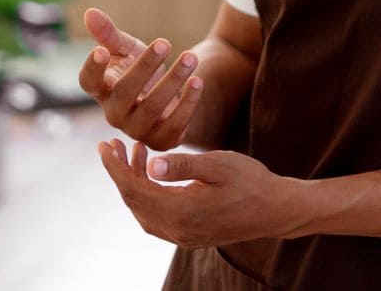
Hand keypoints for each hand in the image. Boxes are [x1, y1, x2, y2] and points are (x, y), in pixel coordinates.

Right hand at [77, 8, 203, 149]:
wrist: (169, 99)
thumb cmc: (140, 71)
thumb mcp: (127, 50)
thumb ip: (109, 34)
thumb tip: (89, 12)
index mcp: (102, 90)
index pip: (88, 82)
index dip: (92, 69)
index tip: (100, 50)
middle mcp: (115, 113)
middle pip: (125, 93)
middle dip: (145, 67)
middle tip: (165, 42)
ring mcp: (137, 130)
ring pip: (152, 108)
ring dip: (173, 81)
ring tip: (191, 57)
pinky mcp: (161, 140)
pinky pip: (174, 124)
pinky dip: (187, 103)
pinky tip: (198, 81)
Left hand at [97, 139, 307, 247]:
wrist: (276, 210)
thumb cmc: (251, 181)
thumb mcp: (218, 164)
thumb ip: (183, 165)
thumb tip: (150, 163)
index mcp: (183, 212)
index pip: (135, 190)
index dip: (115, 168)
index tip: (104, 145)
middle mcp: (179, 231)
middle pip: (135, 202)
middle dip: (120, 172)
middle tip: (113, 144)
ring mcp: (184, 237)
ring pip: (144, 211)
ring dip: (134, 182)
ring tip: (136, 152)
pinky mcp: (190, 236)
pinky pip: (158, 217)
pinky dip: (149, 194)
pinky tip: (154, 173)